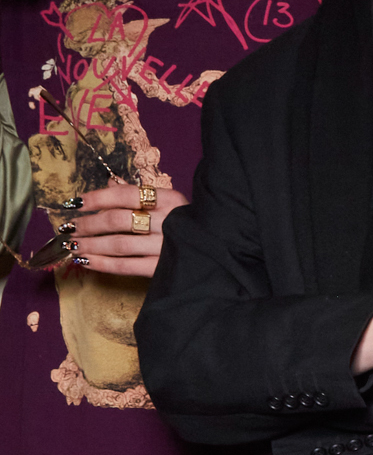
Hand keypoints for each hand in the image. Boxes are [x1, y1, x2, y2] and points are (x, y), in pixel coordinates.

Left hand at [68, 182, 186, 277]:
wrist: (221, 250)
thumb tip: (107, 185)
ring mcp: (166, 246)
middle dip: (88, 224)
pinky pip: (126, 266)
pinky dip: (103, 264)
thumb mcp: (169, 204)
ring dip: (91, 244)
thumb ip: (138, 195)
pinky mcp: (164, 269)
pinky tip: (86, 261)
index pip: (125, 194)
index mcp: (169, 199)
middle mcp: (168, 221)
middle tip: (69, 228)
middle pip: (118, 219)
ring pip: (118, 244)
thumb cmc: (189, 224)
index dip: (96, 198)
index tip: (75, 203)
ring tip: (73, 245)